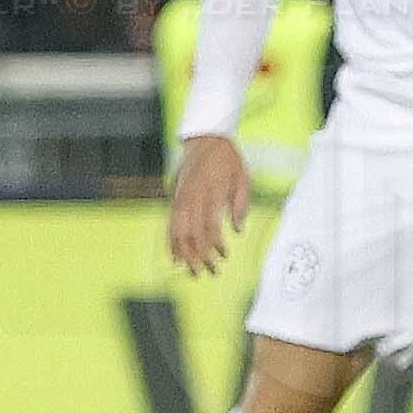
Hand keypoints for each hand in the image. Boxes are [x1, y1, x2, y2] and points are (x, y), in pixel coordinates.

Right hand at [165, 132, 252, 275]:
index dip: (216, 245)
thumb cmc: (227, 160)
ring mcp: (181, 199)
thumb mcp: (243, 179)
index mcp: (211, 192)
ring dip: (185, 254)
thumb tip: (237, 230)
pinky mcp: (175, 199)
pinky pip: (170, 225)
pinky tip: (175, 256)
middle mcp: (192, 197)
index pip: (210, 227)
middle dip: (201, 257)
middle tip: (211, 272)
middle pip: (193, 234)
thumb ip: (240, 205)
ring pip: (178, 232)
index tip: (224, 256)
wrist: (206, 139)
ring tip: (192, 271)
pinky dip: (171, 242)